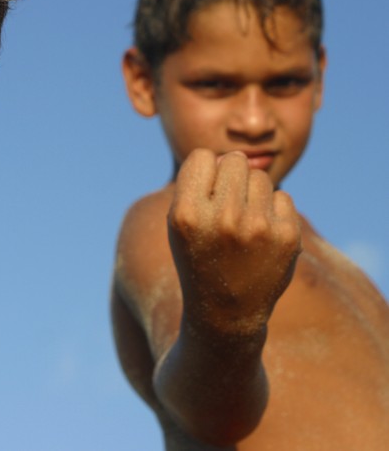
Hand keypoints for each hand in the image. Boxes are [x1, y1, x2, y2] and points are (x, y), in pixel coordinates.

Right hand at [168, 149, 301, 336]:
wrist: (226, 311)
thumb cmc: (199, 256)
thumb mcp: (180, 222)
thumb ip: (198, 183)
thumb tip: (236, 155)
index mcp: (186, 214)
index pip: (201, 156)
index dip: (203, 173)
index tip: (203, 196)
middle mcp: (221, 219)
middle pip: (234, 160)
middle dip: (230, 178)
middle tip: (226, 208)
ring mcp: (257, 228)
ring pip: (260, 177)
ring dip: (252, 195)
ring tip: (242, 226)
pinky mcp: (286, 237)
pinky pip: (282, 197)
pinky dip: (273, 212)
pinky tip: (261, 237)